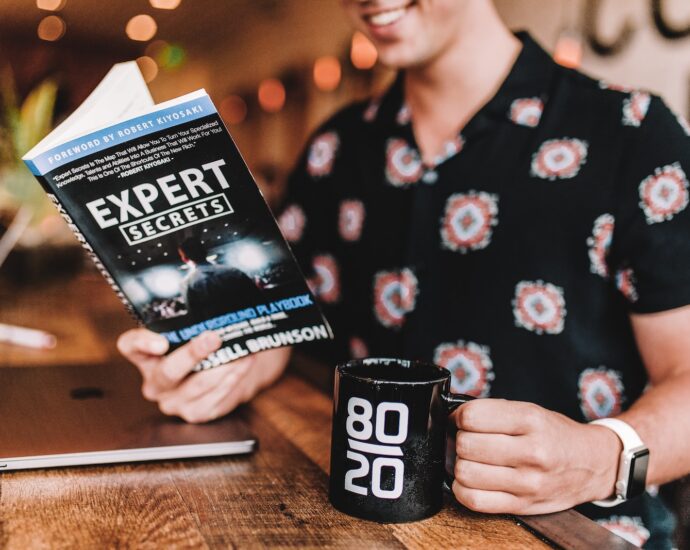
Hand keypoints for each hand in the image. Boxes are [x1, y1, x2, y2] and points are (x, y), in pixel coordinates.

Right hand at [117, 328, 289, 422]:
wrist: (224, 372)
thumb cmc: (203, 347)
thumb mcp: (191, 333)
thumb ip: (194, 324)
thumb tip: (218, 309)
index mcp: (146, 356)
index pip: (131, 346)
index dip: (142, 344)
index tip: (161, 342)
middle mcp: (155, 382)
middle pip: (168, 372)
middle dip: (193, 354)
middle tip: (214, 338)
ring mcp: (173, 401)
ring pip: (198, 385)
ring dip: (223, 366)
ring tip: (240, 349)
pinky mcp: (195, 413)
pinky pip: (214, 397)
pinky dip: (232, 378)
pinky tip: (243, 363)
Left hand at [452, 399, 621, 513]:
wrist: (592, 463)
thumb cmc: (555, 434)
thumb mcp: (530, 410)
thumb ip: (493, 412)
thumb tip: (454, 417)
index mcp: (531, 420)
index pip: (473, 416)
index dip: (459, 416)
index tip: (462, 419)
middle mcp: (531, 452)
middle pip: (466, 445)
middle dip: (460, 439)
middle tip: (468, 439)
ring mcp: (528, 483)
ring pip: (466, 473)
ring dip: (461, 465)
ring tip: (472, 460)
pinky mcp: (523, 506)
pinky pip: (475, 500)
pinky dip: (463, 489)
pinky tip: (472, 480)